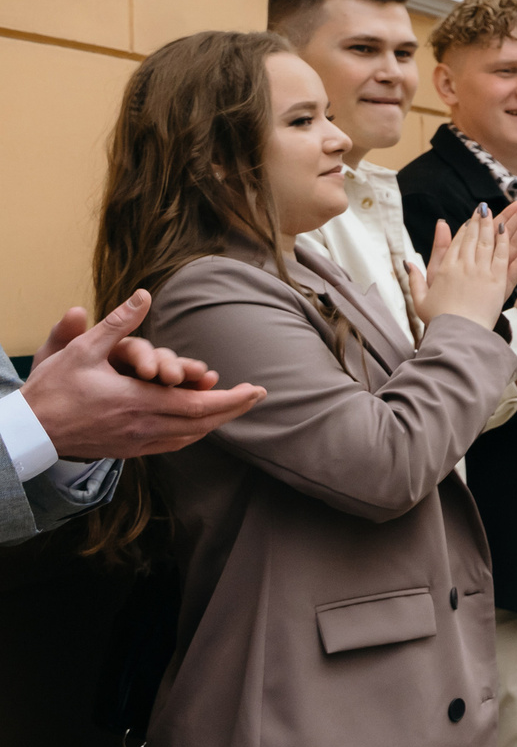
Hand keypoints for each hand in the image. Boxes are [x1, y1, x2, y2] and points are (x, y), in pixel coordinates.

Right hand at [18, 293, 266, 458]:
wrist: (29, 432)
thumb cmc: (53, 388)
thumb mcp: (83, 350)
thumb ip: (117, 323)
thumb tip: (143, 295)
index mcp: (137, 402)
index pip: (198, 404)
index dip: (231, 399)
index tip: (257, 389)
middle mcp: (143, 427)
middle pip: (202, 423)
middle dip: (233, 409)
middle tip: (257, 396)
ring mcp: (136, 443)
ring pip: (189, 436)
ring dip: (215, 421)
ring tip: (233, 406)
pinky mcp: (128, 451)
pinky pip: (171, 444)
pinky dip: (192, 433)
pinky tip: (198, 423)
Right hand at [414, 211, 514, 329]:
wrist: (460, 333)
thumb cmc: (440, 320)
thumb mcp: (420, 299)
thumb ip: (414, 279)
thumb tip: (407, 262)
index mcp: (445, 270)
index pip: (455, 243)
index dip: (464, 230)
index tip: (468, 220)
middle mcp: (463, 266)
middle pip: (471, 238)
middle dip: (477, 221)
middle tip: (482, 208)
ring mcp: (481, 271)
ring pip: (486, 242)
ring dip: (490, 225)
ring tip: (494, 213)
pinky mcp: (497, 279)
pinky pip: (502, 254)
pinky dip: (504, 240)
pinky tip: (506, 229)